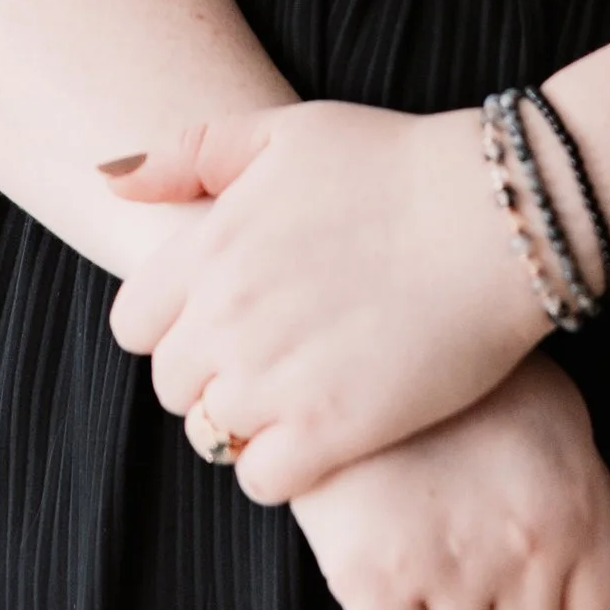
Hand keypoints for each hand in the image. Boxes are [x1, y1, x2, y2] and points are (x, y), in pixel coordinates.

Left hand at [105, 101, 539, 501]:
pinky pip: (262, 479)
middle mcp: (228, 317)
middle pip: (174, 386)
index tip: (223, 317)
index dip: (174, 326)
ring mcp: (276, 378)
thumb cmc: (397, 163)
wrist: (497, 216)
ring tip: (300, 391)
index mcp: (211, 247)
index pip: (135, 325)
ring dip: (247, 422)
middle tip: (272, 356)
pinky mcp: (331, 429)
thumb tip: (112, 177)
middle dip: (211, 375)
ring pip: (212, 436)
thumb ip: (190, 150)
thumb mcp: (288, 130)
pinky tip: (321, 432)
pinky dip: (281, 465)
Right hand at [293, 357, 609, 609]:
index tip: (526, 559)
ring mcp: (448, 565)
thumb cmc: (469, 383)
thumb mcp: (561, 426)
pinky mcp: (374, 576)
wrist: (367, 336)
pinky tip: (381, 552)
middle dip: (496, 607)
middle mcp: (523, 546)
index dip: (562, 596)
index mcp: (575, 509)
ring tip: (421, 534)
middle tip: (463, 536)